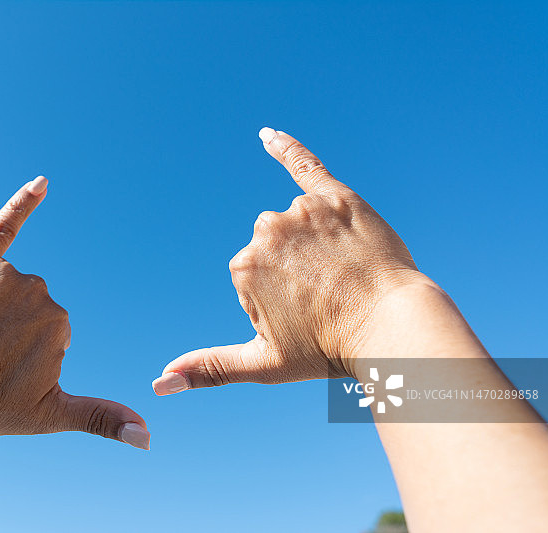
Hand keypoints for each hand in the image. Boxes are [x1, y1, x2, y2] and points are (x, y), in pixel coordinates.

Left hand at [0, 176, 148, 448]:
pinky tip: (42, 183)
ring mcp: (6, 274)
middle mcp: (38, 290)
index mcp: (60, 323)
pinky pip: (5, 226)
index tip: (1, 373)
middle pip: (31, 308)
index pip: (50, 334)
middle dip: (10, 333)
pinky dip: (24, 203)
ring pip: (11, 287)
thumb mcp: (50, 415)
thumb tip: (149, 438)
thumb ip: (102, 419)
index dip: (24, 358)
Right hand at [153, 128, 436, 393]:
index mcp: (243, 266)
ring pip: (298, 223)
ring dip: (315, 245)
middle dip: (295, 271)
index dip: (280, 300)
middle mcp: (266, 230)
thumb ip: (208, 369)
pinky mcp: (335, 196)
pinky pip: (304, 166)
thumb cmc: (326, 349)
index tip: (305, 317)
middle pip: (273, 247)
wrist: (390, 327)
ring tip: (345, 274)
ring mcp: (302, 210)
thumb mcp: (262, 364)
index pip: (254, 276)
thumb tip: (157, 384)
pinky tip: (267, 136)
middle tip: (328, 297)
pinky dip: (285, 148)